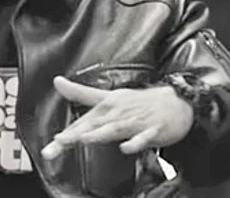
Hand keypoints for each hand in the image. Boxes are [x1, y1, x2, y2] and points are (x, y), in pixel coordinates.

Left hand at [41, 76, 192, 159]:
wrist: (175, 101)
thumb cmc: (138, 102)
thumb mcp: (107, 96)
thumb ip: (80, 92)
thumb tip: (57, 81)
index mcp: (106, 107)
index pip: (83, 122)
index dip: (67, 134)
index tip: (54, 142)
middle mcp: (118, 114)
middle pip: (94, 126)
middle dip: (76, 135)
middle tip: (60, 142)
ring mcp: (135, 122)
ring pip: (115, 129)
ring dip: (100, 133)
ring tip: (85, 139)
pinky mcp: (153, 130)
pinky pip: (143, 138)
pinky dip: (135, 143)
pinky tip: (126, 147)